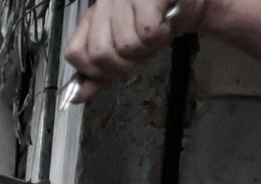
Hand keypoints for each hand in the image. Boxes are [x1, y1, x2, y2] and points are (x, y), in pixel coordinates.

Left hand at [65, 0, 200, 100]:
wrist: (185, 7)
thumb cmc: (153, 29)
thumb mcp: (123, 54)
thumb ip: (100, 74)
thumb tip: (77, 97)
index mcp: (91, 19)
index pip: (74, 54)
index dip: (94, 70)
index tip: (114, 70)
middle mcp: (103, 5)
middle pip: (100, 53)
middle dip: (123, 63)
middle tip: (139, 52)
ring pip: (126, 45)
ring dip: (146, 48)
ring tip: (154, 35)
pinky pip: (147, 31)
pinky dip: (159, 36)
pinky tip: (163, 24)